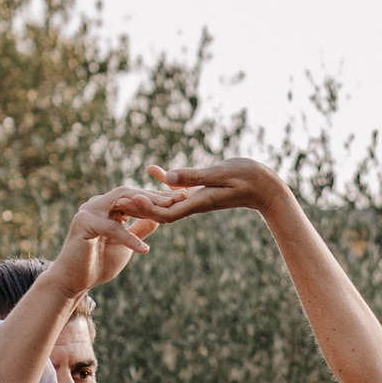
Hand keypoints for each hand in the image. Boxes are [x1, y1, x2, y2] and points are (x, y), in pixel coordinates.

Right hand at [54, 184, 177, 292]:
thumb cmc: (98, 264)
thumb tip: (161, 218)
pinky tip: (144, 249)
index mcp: (107, 206)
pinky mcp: (83, 224)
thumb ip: (140, 229)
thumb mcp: (126, 244)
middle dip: (155, 196)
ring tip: (166, 214)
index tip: (181, 199)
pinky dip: (128, 238)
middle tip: (180, 199)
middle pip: (130, 193)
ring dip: (145, 207)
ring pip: (122, 201)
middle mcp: (97, 204)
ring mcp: (89, 211)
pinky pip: (112, 228)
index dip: (158, 197)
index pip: (136, 196)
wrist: (72, 282)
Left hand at [136, 158, 289, 221]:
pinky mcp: (201, 190)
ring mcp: (197, 198)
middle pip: (160, 210)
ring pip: (166, 201)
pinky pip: (177, 188)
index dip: (146, 209)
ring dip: (146, 197)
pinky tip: (152, 169)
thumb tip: (168, 178)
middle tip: (115, 201)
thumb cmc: (248, 179)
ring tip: (125, 190)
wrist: (266, 187)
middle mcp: (194, 203)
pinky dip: (164, 181)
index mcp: (198, 203)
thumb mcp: (221, 173)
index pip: (166, 213)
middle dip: (138, 207)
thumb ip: (194, 176)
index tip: (130, 200)